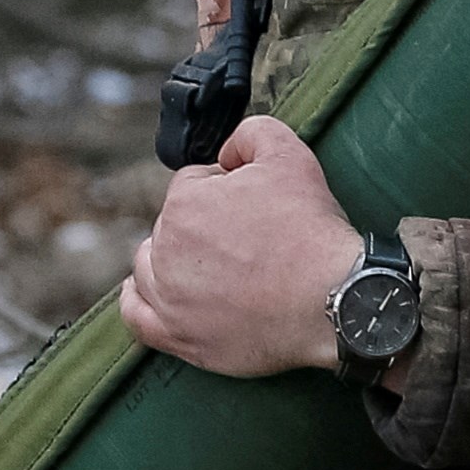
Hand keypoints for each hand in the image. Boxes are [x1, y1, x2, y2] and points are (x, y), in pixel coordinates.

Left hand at [120, 116, 361, 376]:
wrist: (332, 300)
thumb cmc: (311, 231)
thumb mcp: (289, 155)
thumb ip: (250, 134)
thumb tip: (227, 152)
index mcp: (185, 203)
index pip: (193, 184)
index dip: (227, 191)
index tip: (257, 209)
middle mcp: (166, 250)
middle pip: (171, 226)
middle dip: (202, 227)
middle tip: (248, 242)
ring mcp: (168, 298)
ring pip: (149, 268)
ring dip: (170, 261)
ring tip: (207, 267)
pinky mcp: (178, 335)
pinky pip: (137, 317)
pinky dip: (138, 303)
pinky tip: (150, 295)